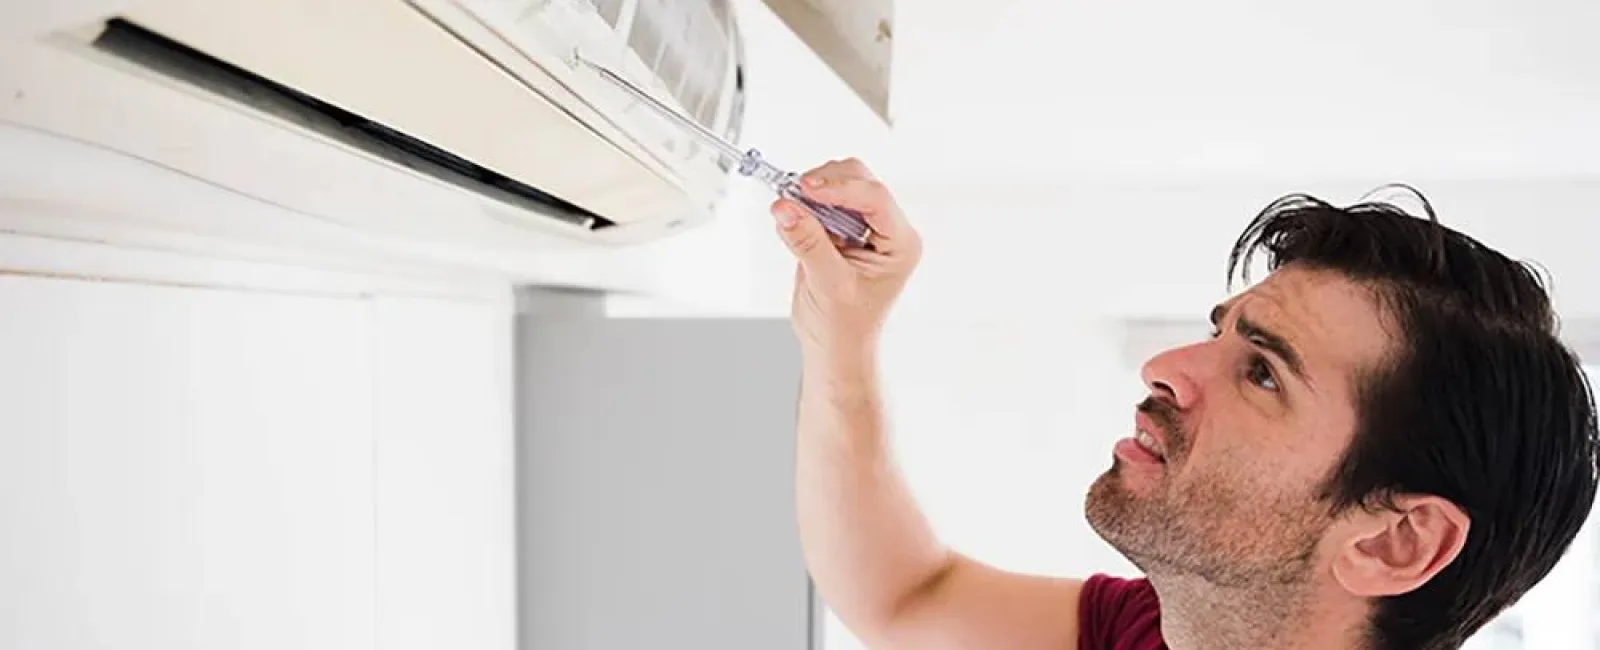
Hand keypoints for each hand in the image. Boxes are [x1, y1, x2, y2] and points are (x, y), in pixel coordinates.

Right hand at [771, 158, 920, 360]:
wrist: (834, 346)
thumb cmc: (844, 327)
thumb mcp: (827, 285)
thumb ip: (807, 242)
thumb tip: (786, 207)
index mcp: (900, 244)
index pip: (875, 199)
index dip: (840, 188)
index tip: (806, 189)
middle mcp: (888, 230)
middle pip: (859, 180)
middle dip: (824, 185)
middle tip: (792, 196)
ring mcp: (865, 227)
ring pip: (840, 183)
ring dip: (811, 193)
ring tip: (791, 213)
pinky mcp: (842, 228)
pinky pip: (822, 201)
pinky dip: (805, 204)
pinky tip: (794, 222)